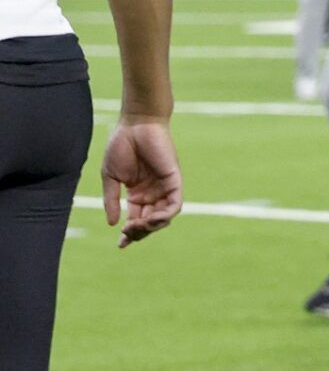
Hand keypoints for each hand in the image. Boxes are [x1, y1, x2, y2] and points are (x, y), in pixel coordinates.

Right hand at [101, 118, 182, 247]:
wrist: (135, 124)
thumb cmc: (121, 146)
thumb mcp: (111, 177)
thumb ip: (112, 200)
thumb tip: (112, 224)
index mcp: (137, 193)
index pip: (136, 219)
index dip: (129, 234)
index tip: (120, 245)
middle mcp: (153, 193)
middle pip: (150, 222)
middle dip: (139, 232)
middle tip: (126, 234)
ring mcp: (164, 187)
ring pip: (164, 217)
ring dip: (151, 227)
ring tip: (135, 226)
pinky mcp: (174, 180)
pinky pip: (175, 204)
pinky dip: (165, 215)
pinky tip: (150, 219)